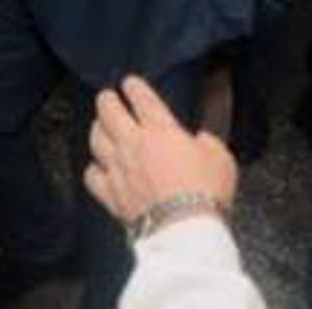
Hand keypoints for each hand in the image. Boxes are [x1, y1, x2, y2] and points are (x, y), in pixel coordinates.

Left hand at [84, 75, 237, 226]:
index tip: (131, 83)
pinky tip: (98, 168)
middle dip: (106, 99)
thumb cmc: (205, 193)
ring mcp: (118, 168)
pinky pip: (92, 175)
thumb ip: (209, 141)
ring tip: (100, 126)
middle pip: (108, 110)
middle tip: (107, 97)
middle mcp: (133, 143)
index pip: (140, 96)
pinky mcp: (111, 193)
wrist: (185, 229)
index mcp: (160, 129)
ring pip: (95, 139)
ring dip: (97, 129)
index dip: (133, 86)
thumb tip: (202, 138)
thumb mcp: (220, 157)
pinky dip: (94, 169)